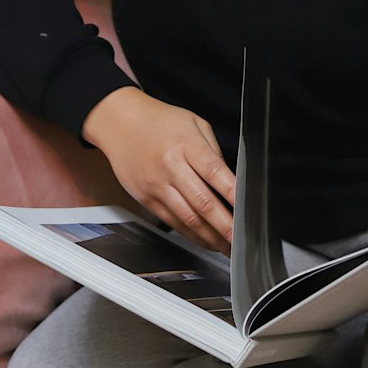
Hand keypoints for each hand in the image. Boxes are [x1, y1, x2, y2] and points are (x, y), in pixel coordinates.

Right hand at [82, 87, 235, 255]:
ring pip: (188, 218)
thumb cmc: (159, 121)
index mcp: (186, 144)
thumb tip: (229, 178)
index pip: (215, 172)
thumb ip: (213, 150)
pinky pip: (172, 222)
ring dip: (210, 237)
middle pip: (203, 202)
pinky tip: (205, 240)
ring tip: (226, 246)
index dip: (233, 194)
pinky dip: (191, 235)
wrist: (120, 123)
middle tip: (241, 239)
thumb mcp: (193, 122)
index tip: (248, 210)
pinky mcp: (146, 199)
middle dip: (225, 225)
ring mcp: (157, 186)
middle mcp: (171, 166)